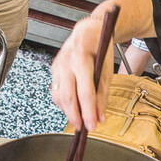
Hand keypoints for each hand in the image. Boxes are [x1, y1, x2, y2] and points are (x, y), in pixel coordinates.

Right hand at [51, 16, 113, 130]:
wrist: (88, 31)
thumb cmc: (100, 48)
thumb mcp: (107, 71)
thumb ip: (102, 95)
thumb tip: (100, 117)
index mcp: (82, 60)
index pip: (85, 93)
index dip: (88, 112)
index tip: (92, 125)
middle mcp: (66, 63)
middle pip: (68, 97)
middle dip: (75, 116)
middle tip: (83, 129)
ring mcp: (57, 66)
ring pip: (58, 96)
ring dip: (67, 111)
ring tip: (78, 121)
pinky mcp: (54, 69)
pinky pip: (56, 91)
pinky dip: (63, 102)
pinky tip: (72, 107)